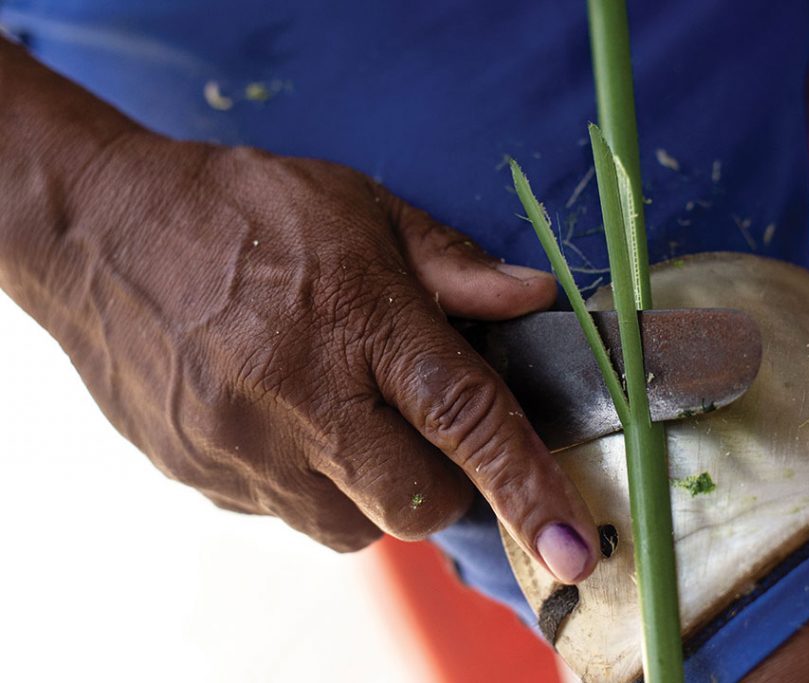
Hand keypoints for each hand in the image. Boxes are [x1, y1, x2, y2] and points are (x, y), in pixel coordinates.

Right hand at [15, 124, 598, 582]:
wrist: (100, 231)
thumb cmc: (240, 209)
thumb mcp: (360, 208)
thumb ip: (452, 265)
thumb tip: (532, 298)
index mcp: (356, 319)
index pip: (463, 417)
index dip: (527, 484)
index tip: (570, 544)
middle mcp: (301, 396)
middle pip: (418, 499)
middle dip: (448, 484)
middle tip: (430, 430)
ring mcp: (245, 447)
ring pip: (356, 525)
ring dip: (380, 489)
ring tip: (350, 418)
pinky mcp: (205, 476)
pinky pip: (291, 515)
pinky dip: (317, 486)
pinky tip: (294, 422)